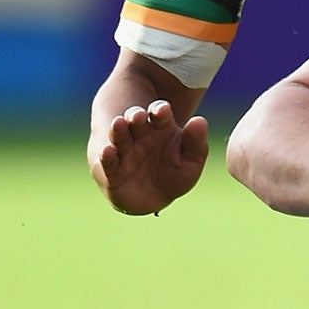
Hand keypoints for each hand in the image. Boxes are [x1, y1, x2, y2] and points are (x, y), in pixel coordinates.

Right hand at [90, 100, 209, 214]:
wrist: (155, 199)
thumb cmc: (175, 175)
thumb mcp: (191, 161)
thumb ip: (196, 143)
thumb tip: (201, 120)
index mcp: (160, 127)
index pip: (159, 113)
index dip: (160, 110)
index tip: (162, 110)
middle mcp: (139, 135)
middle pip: (136, 120)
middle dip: (136, 116)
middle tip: (139, 115)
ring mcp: (124, 150)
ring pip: (120, 136)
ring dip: (119, 130)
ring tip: (119, 124)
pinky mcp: (112, 170)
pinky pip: (108, 162)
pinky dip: (107, 156)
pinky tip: (108, 151)